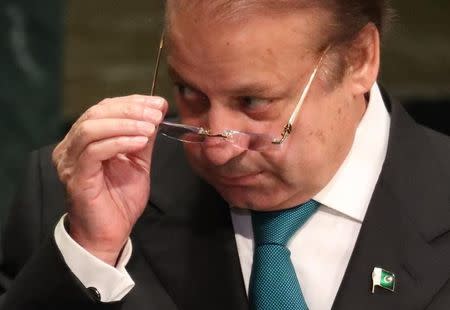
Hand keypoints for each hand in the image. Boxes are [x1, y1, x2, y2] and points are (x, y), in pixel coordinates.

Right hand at [53, 95, 167, 264]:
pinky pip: (94, 151)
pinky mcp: (76, 176)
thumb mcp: (137, 161)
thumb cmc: (120, 199)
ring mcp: (70, 161)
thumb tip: (155, 112)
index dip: (131, 102)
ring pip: (92, 128)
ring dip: (125, 123)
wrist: (111, 233)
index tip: (157, 103)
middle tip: (155, 112)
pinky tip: (140, 141)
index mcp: (84, 139)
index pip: (103, 109)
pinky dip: (119, 142)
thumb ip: (142, 137)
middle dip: (130, 110)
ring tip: (150, 126)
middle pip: (96, 113)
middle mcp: (71, 146)